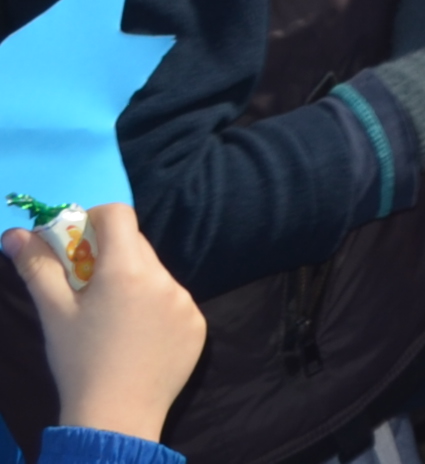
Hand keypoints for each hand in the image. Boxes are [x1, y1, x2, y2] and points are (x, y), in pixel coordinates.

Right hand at [6, 205, 203, 438]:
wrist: (116, 417)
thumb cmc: (79, 362)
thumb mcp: (54, 313)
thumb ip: (38, 267)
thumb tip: (15, 234)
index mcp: (127, 270)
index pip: (118, 215)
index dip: (93, 222)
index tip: (77, 248)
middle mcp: (164, 279)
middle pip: (136, 245)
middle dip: (110, 256)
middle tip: (86, 288)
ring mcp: (186, 302)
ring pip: (155, 273)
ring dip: (133, 283)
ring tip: (111, 320)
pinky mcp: (197, 325)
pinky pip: (173, 301)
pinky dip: (154, 308)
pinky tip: (135, 337)